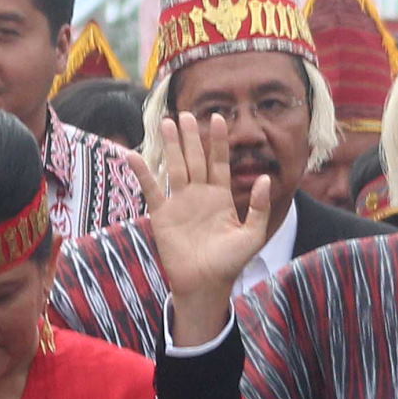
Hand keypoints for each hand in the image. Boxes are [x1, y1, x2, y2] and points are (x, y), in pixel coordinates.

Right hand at [136, 113, 279, 349]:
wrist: (205, 285)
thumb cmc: (230, 263)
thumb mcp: (252, 235)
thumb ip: (258, 207)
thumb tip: (264, 178)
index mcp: (221, 197)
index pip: (219, 162)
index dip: (218, 141)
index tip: (218, 118)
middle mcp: (199, 195)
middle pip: (195, 158)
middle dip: (191, 136)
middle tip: (186, 114)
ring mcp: (180, 203)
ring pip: (175, 167)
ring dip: (171, 146)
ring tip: (168, 123)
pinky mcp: (162, 215)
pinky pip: (151, 189)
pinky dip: (142, 173)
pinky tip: (133, 155)